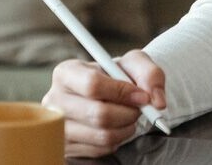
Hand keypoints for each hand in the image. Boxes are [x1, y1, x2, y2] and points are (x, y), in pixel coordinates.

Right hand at [42, 50, 166, 157]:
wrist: (110, 94)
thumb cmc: (119, 75)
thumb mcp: (135, 63)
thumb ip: (150, 74)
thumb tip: (157, 101)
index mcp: (67, 72)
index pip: (92, 84)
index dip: (122, 92)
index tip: (142, 96)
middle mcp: (55, 100)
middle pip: (98, 114)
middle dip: (129, 113)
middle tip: (139, 109)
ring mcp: (57, 127)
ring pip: (102, 135)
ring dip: (126, 128)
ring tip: (129, 116)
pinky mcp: (66, 147)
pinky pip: (100, 149)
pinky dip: (118, 140)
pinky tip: (117, 127)